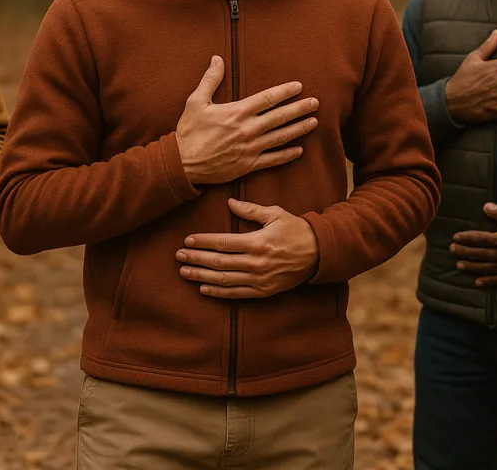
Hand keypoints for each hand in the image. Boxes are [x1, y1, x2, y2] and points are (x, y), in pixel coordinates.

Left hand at [175, 199, 318, 298]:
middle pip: (218, 262)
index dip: (203, 242)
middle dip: (196, 258)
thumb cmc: (295, 230)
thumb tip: (229, 203)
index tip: (187, 240)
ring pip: (224, 280)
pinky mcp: (263, 291)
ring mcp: (259, 279)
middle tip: (178, 255)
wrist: (318, 253)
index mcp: (257, 242)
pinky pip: (236, 293)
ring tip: (184, 271)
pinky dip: (218, 292)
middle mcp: (256, 263)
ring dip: (201, 276)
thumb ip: (250, 210)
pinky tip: (203, 288)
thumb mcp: (275, 214)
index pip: (222, 243)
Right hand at [176, 56, 318, 185]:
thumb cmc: (189, 132)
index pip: (268, 98)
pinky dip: (288, 155)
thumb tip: (217, 58)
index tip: (299, 86)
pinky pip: (273, 160)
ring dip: (299, 129)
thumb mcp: (195, 101)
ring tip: (314, 122)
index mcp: (237, 112)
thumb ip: (210, 79)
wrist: (183, 164)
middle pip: (280, 117)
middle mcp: (248, 130)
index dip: (285, 91)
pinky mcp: (248, 165)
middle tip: (316, 103)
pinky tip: (299, 150)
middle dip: (300, 109)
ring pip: (281, 137)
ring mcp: (250, 149)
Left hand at [451, 203, 496, 286]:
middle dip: (464, 251)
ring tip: (459, 266)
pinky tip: (478, 282)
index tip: (455, 237)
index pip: (479, 238)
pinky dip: (488, 281)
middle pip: (479, 253)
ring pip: (486, 268)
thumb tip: (485, 206)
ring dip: (471, 267)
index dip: (466, 238)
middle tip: (452, 250)